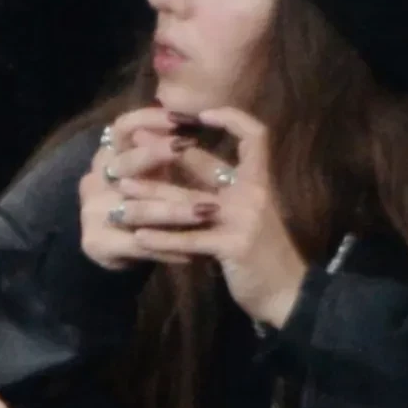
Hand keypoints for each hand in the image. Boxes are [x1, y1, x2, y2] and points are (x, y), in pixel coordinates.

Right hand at [79, 108, 199, 272]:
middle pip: (125, 163)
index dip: (149, 119)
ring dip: (176, 210)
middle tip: (188, 147)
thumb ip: (165, 149)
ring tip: (208, 210)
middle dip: (157, 153)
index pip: (123, 127)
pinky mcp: (97, 243)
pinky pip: (139, 245)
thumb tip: (196, 119)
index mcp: (109, 154)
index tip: (181, 119)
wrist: (115, 247)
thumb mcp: (152, 170)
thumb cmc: (142, 199)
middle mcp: (96, 179)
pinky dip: (167, 247)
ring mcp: (93, 212)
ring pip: (138, 209)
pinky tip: (193, 252)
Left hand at [126, 109, 310, 328]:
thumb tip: (192, 167)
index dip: (231, 118)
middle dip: (163, 154)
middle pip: (202, 166)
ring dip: (150, 198)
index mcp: (259, 182)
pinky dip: (163, 239)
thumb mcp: (246, 218)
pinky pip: (190, 240)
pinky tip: (139, 238)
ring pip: (187, 204)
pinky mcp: (232, 247)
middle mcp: (252, 193)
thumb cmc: (262, 256)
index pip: (254, 135)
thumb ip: (224, 194)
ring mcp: (243, 219)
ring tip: (122, 195)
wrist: (286, 293)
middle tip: (132, 146)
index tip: (200, 115)